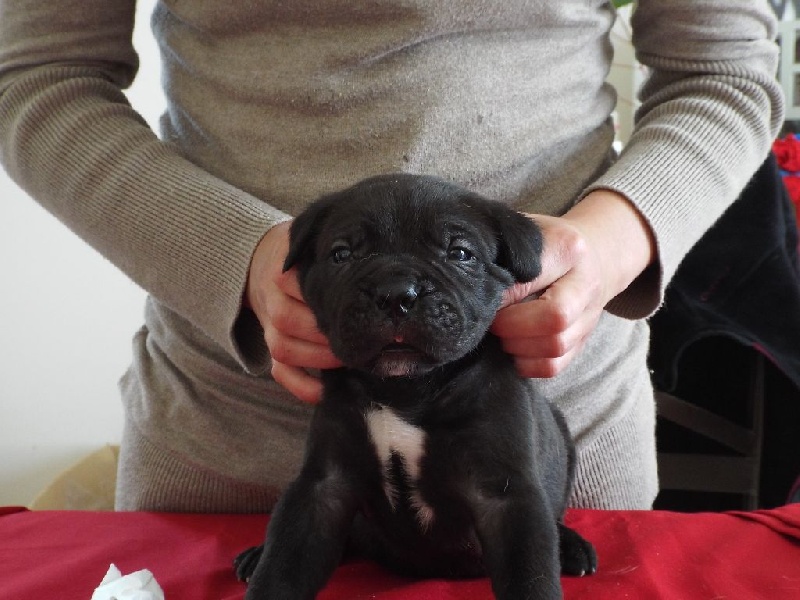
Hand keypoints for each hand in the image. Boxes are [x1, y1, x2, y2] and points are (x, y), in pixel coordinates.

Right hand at [246, 222, 341, 402]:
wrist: (260, 263)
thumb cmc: (302, 257)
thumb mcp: (310, 244)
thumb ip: (332, 251)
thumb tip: (372, 259)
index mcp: (281, 273)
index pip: (296, 285)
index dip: (323, 299)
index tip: (353, 304)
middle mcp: (271, 301)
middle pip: (288, 320)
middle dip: (324, 334)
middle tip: (359, 337)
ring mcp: (269, 328)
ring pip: (282, 349)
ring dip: (317, 359)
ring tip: (349, 359)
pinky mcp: (271, 349)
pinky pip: (280, 373)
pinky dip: (301, 386)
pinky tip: (325, 391)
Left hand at [490, 190, 655, 377]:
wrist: (592, 255)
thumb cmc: (543, 243)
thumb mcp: (522, 231)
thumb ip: (499, 249)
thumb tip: (466, 279)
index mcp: (568, 248)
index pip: (532, 278)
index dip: (500, 294)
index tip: (480, 297)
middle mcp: (585, 283)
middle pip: (555, 317)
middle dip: (512, 325)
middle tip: (491, 319)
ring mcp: (588, 316)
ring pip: (555, 346)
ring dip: (518, 346)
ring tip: (501, 332)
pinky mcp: (582, 341)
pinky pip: (554, 366)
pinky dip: (527, 363)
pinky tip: (514, 347)